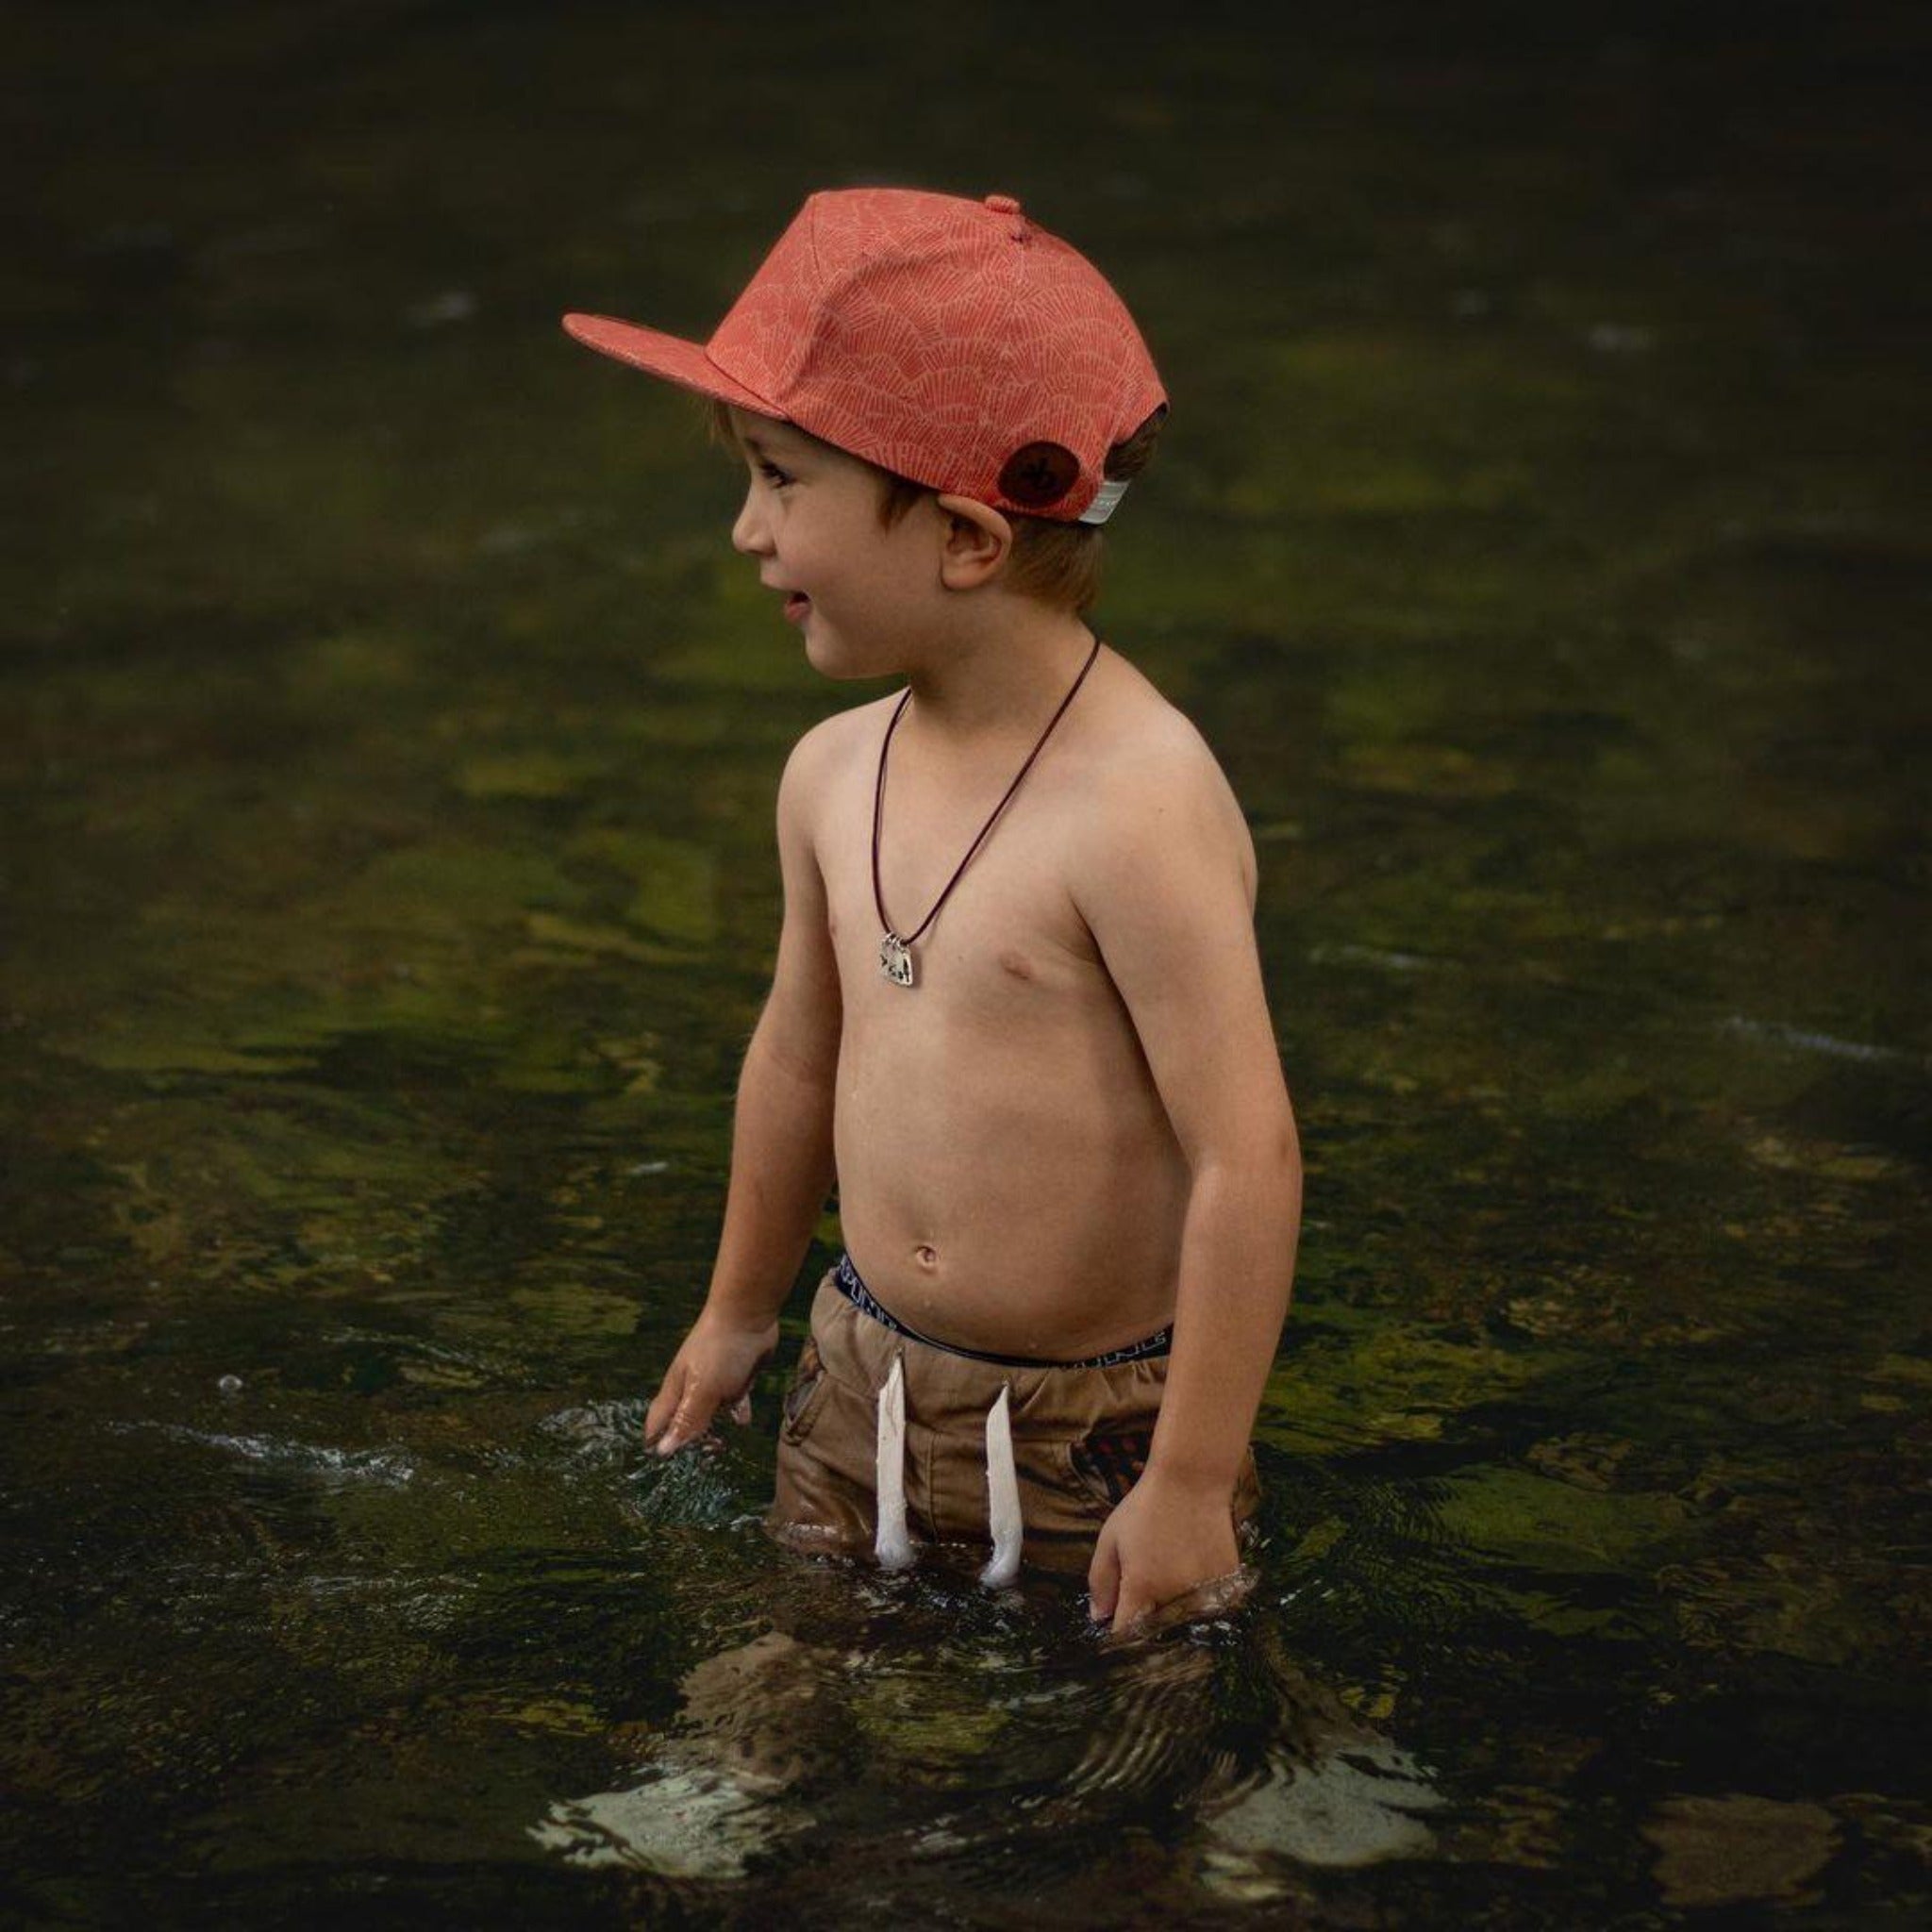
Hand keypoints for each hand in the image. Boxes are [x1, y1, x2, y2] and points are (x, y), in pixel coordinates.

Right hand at [644, 1306, 779, 1455]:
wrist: (748, 1315)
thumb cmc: (719, 1352)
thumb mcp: (703, 1390)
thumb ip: (687, 1419)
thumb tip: (663, 1451)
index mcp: (676, 1389)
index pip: (658, 1420)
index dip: (656, 1440)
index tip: (658, 1462)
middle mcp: (692, 1386)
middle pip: (685, 1420)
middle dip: (689, 1439)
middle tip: (699, 1458)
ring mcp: (715, 1380)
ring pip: (711, 1412)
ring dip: (716, 1428)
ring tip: (721, 1446)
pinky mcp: (736, 1375)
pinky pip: (734, 1399)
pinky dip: (737, 1410)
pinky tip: (743, 1420)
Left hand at [1086, 1466, 1247, 1642]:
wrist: (1192, 1480)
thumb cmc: (1144, 1507)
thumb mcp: (1110, 1539)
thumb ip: (1101, 1582)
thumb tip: (1099, 1618)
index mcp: (1141, 1587)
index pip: (1127, 1633)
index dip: (1119, 1634)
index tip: (1119, 1624)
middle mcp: (1174, 1597)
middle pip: (1157, 1628)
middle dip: (1148, 1619)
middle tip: (1148, 1587)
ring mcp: (1204, 1592)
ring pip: (1185, 1619)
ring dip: (1175, 1608)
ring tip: (1172, 1571)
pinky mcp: (1227, 1584)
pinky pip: (1210, 1604)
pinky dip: (1201, 1596)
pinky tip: (1193, 1567)